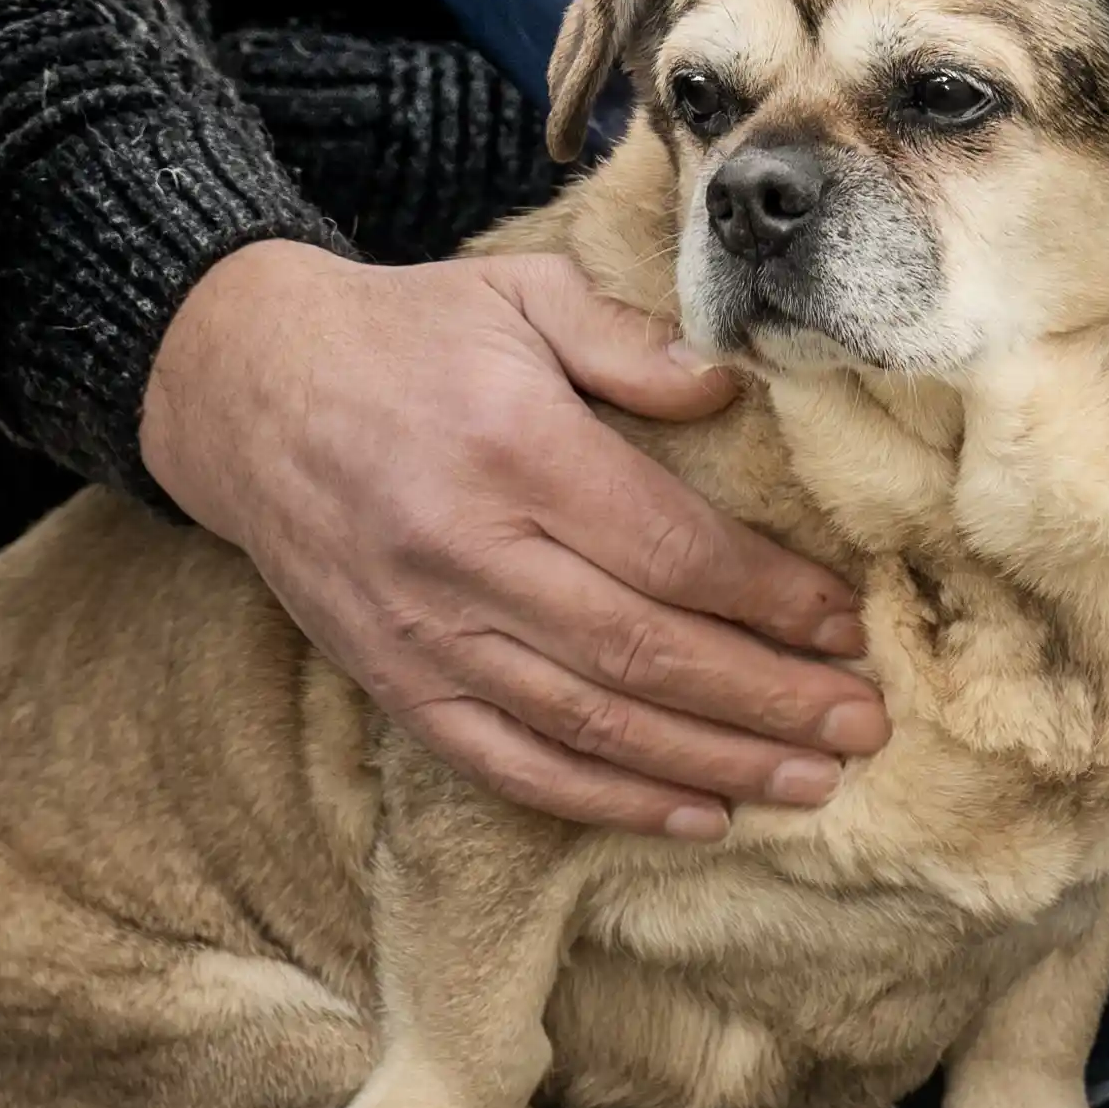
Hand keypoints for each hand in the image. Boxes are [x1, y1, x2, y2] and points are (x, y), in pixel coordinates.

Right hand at [141, 236, 884, 839]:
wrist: (245, 391)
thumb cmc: (406, 335)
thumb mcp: (520, 294)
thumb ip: (629, 337)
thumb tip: (731, 387)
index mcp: (512, 450)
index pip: (668, 548)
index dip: (767, 597)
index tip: (846, 622)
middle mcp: (470, 554)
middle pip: (645, 651)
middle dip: (767, 698)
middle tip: (863, 723)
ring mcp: (429, 633)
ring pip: (592, 724)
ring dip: (713, 761)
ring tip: (812, 781)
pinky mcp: (397, 684)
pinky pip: (514, 765)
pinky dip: (609, 799)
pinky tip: (697, 813)